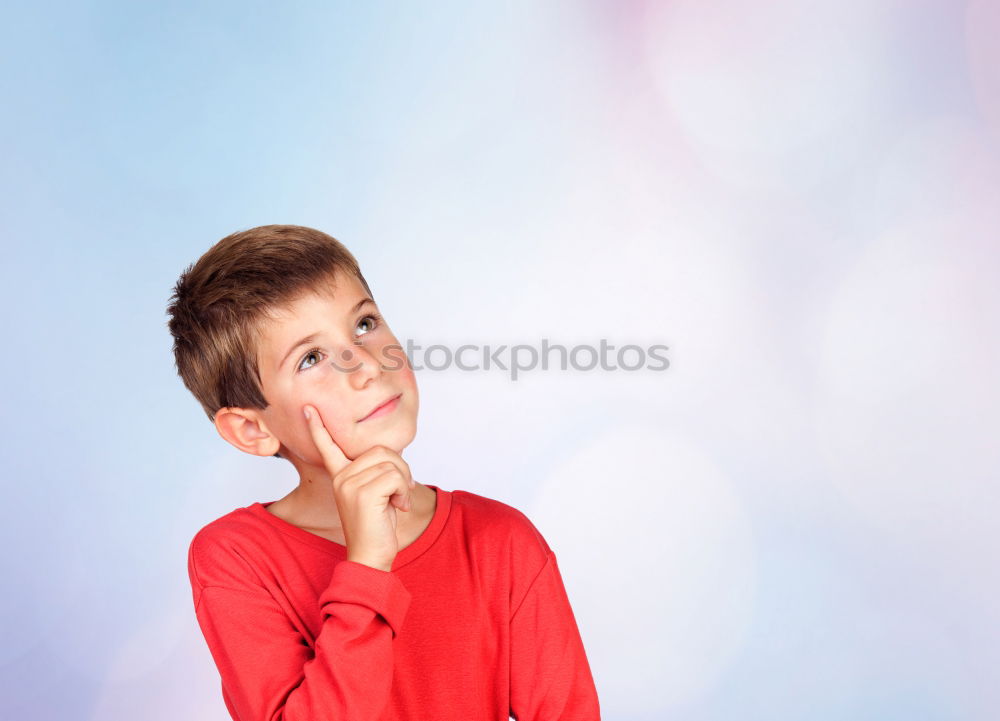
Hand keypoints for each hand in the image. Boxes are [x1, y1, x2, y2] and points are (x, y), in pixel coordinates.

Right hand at [303, 404, 414, 571]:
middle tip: (400, 492)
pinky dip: (404, 491)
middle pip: (382, 451)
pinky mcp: (362, 493)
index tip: (309, 409)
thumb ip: (375, 472)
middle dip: (401, 469)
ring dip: (404, 482)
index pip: (328, 447)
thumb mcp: (375, 493)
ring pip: (392, 463)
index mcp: (340, 476)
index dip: (319, 427)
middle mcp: (341, 477)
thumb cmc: (376, 527)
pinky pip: (396, 476)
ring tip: (397, 502)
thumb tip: (391, 456)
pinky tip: (398, 507)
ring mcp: (349, 484)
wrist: (370, 558)